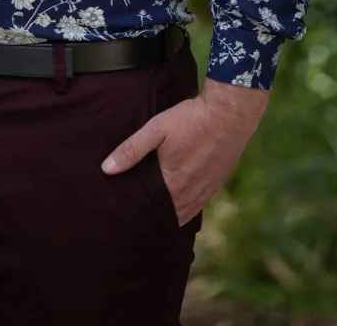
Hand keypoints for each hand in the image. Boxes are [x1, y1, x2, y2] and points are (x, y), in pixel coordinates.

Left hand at [100, 78, 268, 226]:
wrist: (229, 114)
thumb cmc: (190, 119)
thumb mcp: (156, 129)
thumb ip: (132, 150)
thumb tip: (107, 169)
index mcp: (172, 182)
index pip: (151, 208)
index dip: (139, 214)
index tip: (126, 218)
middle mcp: (190, 192)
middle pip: (168, 214)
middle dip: (153, 217)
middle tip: (137, 221)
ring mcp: (206, 189)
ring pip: (185, 212)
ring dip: (172, 216)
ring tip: (155, 219)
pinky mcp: (217, 183)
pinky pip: (200, 204)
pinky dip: (188, 209)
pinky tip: (180, 207)